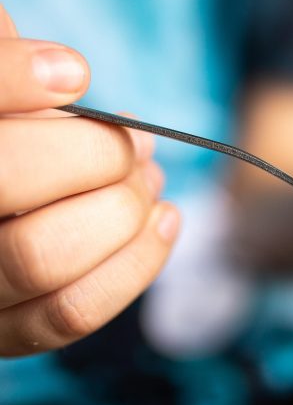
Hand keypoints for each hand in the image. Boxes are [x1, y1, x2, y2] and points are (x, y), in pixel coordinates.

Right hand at [0, 5, 179, 355]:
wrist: (2, 201)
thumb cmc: (10, 138)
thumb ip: (10, 72)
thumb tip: (67, 73)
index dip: (15, 78)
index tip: (75, 72)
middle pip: (7, 179)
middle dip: (96, 154)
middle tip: (134, 140)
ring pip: (43, 258)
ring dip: (123, 210)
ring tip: (149, 178)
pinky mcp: (3, 333)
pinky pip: (72, 312)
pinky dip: (136, 261)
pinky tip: (165, 218)